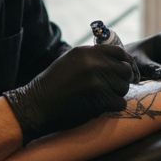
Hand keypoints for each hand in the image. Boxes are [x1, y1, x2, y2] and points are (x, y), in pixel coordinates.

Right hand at [2, 45, 133, 143]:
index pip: (119, 52)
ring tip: (103, 98)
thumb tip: (117, 60)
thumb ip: (91, 59)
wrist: (36, 106)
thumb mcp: (69, 62)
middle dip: (121, 80)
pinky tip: (103, 107)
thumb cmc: (51, 86)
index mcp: (85, 52)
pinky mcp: (98, 99)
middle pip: (125, 70)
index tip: (123, 71)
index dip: (124, 63)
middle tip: (113, 88)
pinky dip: (114, 107)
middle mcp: (93, 63)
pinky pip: (119, 102)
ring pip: (123, 87)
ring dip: (117, 94)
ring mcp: (96, 81)